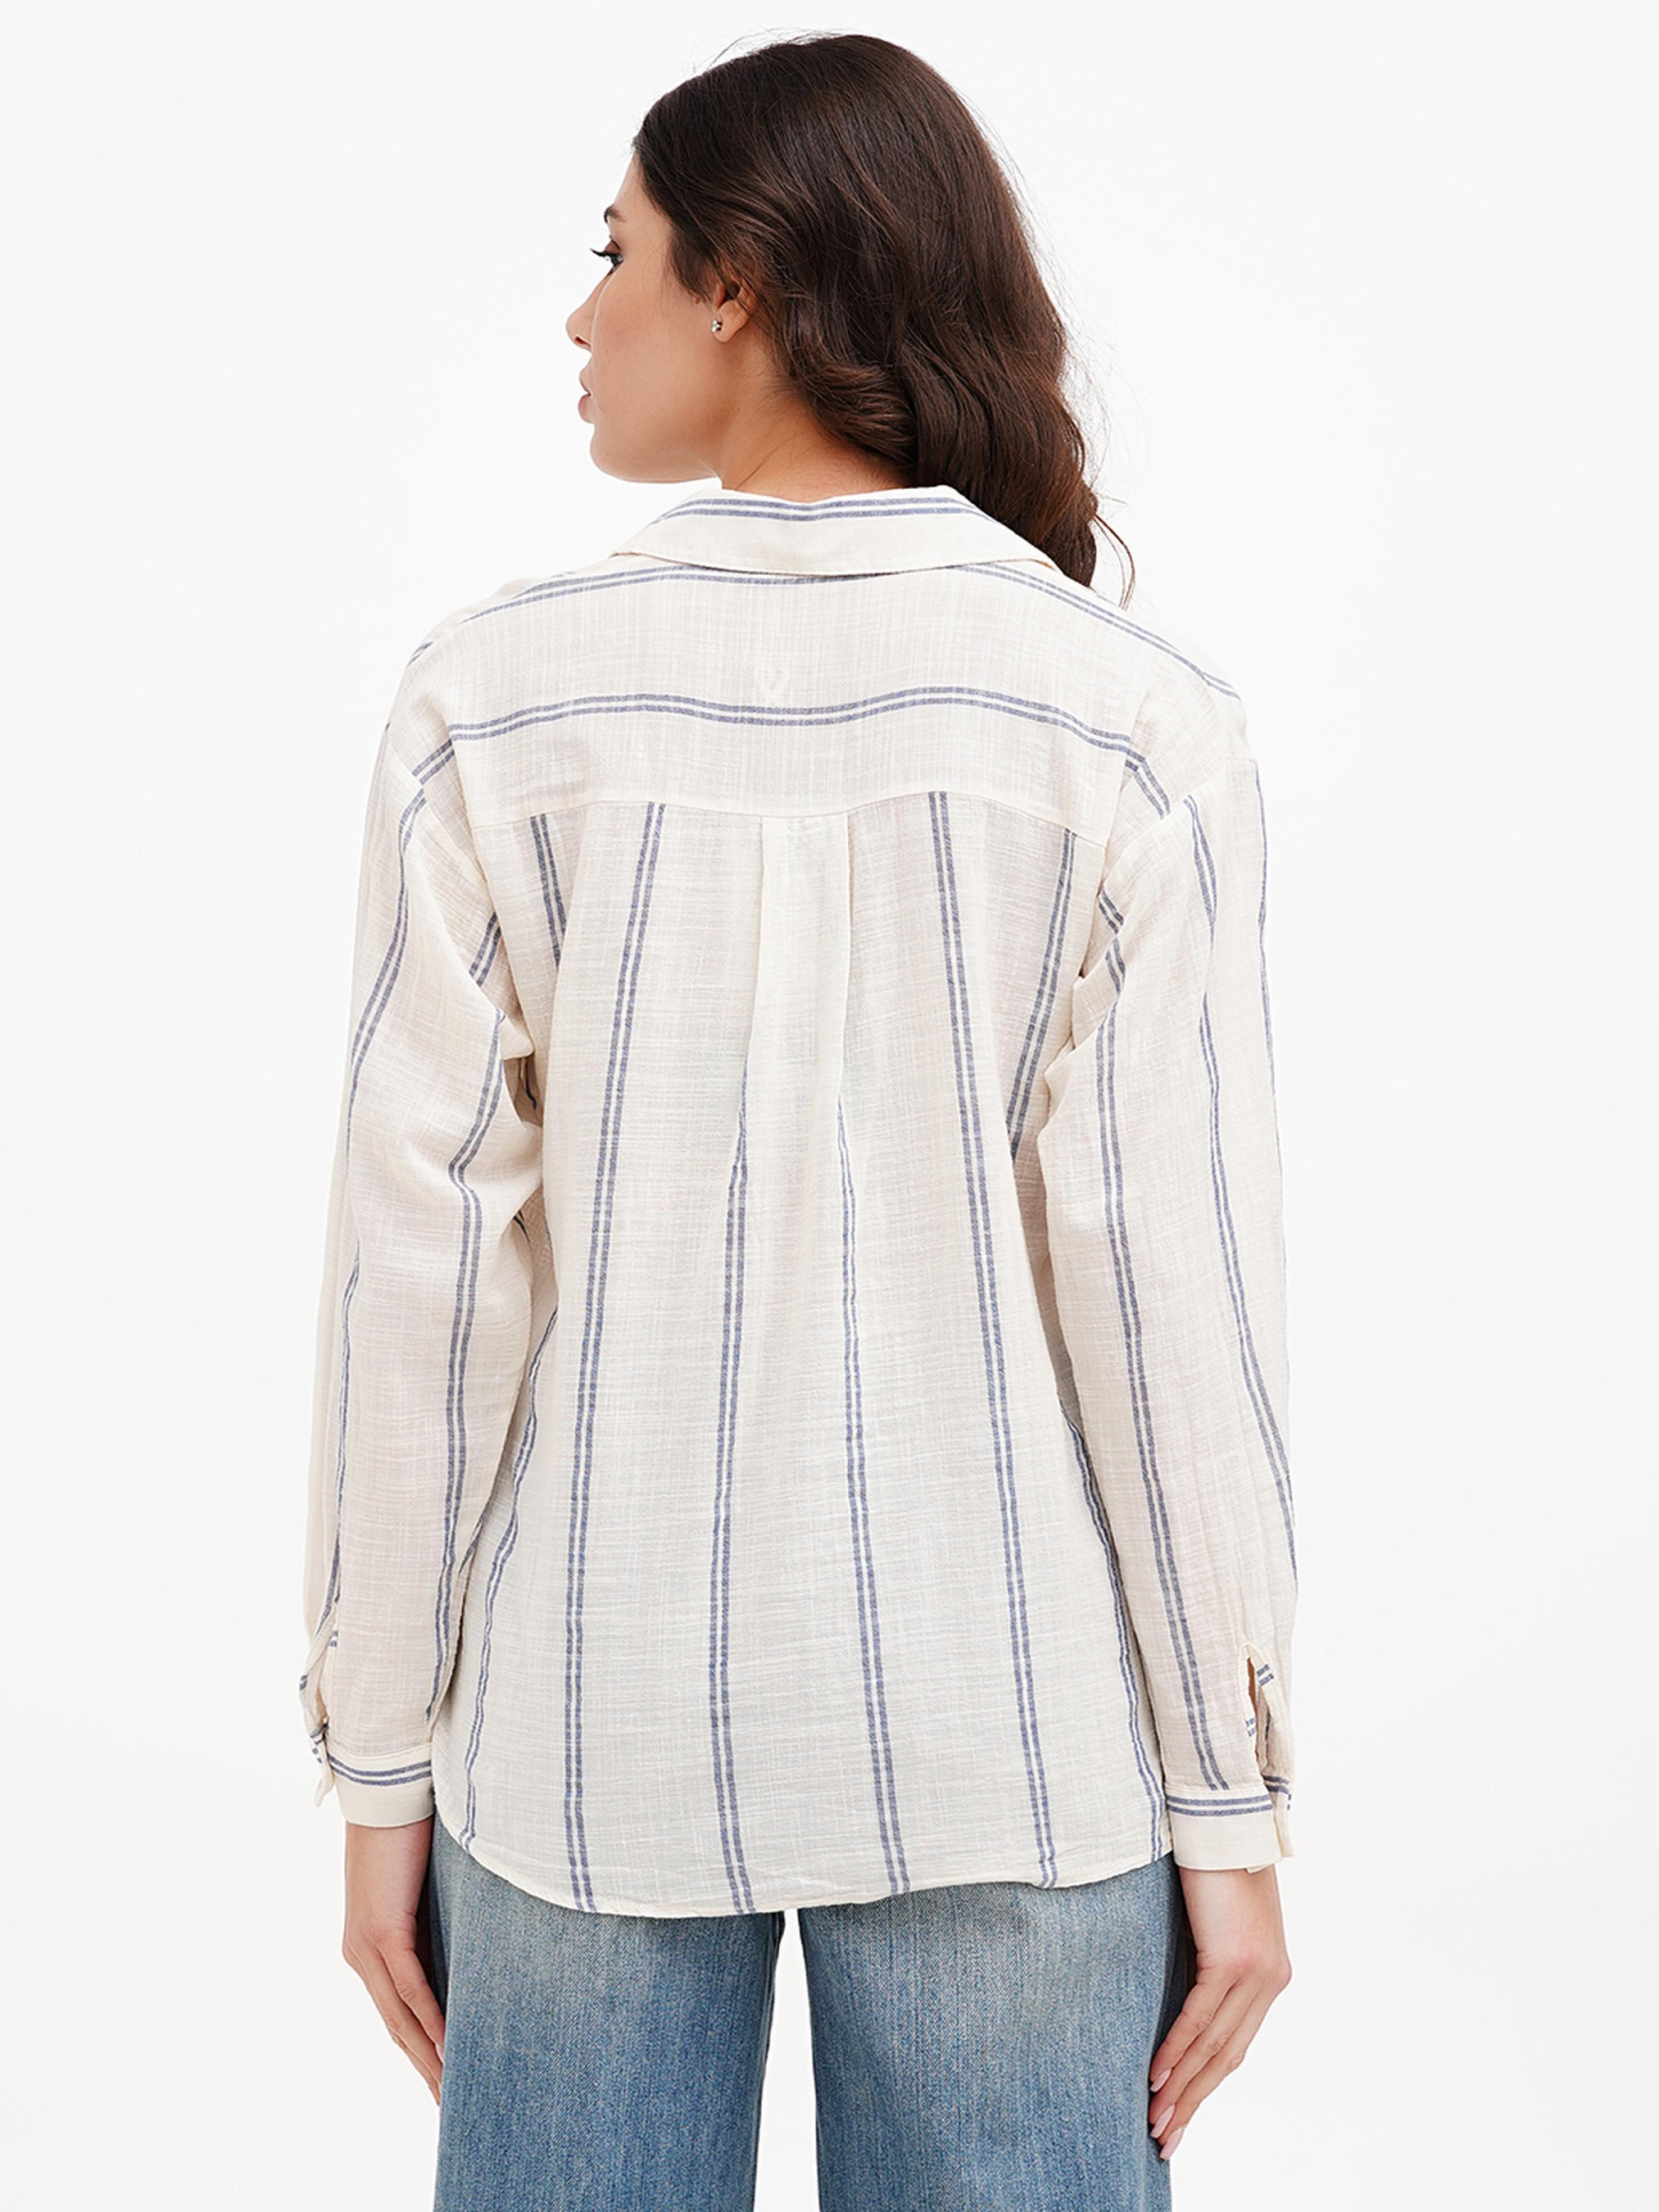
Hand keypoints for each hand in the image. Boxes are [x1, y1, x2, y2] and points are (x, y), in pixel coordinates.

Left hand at [341, 1815, 446, 2102]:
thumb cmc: (407, 1829)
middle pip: (396, 2026)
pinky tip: (449, 2046)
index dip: (419, 2048)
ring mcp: (367, 1947)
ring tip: (451, 2091)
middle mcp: (361, 1955)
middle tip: (448, 2104)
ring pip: (400, 2017)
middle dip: (424, 2067)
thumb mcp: (424, 1887)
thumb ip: (436, 1919)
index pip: (396, 2011)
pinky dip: (431, 2019)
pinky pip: (410, 1988)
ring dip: (428, 2057)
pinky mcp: (383, 1932)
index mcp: (368, 1946)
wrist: (384, 1792)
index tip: (442, 2078)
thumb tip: (469, 1942)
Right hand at [1146, 1865, 1291, 2159]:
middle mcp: (1269, 1980)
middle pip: (1226, 2056)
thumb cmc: (1213, 1859)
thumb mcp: (1215, 1921)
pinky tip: (1157, 2076)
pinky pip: (1199, 2017)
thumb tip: (1179, 1995)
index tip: (1180, 2112)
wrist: (1224, 1817)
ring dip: (1181, 2088)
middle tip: (1166, 2138)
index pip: (1235, 2042)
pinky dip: (1176, 2050)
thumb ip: (1207, 1960)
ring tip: (1156, 2120)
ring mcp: (1254, 1972)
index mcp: (1269, 1974)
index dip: (1206, 2082)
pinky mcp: (1232, 1959)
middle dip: (1194, 2101)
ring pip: (1214, 2045)